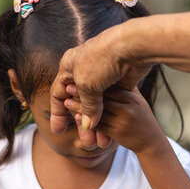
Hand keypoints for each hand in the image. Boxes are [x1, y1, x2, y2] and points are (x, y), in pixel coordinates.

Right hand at [50, 25, 151, 143]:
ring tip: (100, 142)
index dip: (58, 113)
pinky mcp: (118, 82)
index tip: (58, 131)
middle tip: (86, 141)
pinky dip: (109, 118)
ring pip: (96, 106)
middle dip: (82, 123)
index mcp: (70, 66)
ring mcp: (102, 77)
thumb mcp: (87, 85)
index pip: (59, 93)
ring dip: (97, 124)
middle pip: (79, 102)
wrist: (131, 47)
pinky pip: (111, 105)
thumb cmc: (102, 59)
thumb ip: (87, 107)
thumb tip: (88, 126)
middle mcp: (84, 71)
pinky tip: (109, 132)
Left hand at [65, 86, 165, 154]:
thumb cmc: (142, 118)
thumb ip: (126, 89)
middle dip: (84, 92)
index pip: (111, 86)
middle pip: (103, 97)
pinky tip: (76, 117)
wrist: (151, 142)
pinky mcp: (118, 132)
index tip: (79, 76)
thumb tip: (112, 73)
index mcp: (132, 97)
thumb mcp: (138, 101)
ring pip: (99, 112)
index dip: (94, 81)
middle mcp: (129, 106)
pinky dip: (87, 121)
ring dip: (81, 107)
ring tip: (66, 102)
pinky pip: (100, 126)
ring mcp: (124, 120)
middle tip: (68, 87)